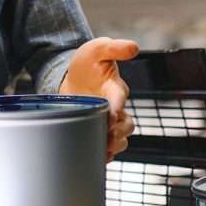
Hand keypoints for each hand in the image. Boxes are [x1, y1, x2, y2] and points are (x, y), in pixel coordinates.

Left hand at [60, 37, 139, 160]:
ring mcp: (107, 121)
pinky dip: (106, 155)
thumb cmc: (87, 63)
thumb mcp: (97, 49)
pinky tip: (98, 158)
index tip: (112, 115)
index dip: (118, 107)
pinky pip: (108, 147)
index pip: (121, 97)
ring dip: (115, 146)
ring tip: (105, 150)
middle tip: (108, 137)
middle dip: (120, 132)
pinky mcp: (97, 130)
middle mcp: (115, 107)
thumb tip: (134, 47)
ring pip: (121, 139)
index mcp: (114, 88)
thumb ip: (114, 47)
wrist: (71, 77)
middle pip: (127, 124)